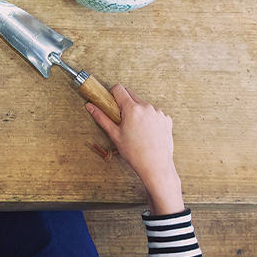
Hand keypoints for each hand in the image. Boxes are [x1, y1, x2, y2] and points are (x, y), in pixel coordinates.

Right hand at [86, 85, 183, 214]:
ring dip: (137, 110)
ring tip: (135, 128)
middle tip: (121, 117)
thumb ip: (101, 117)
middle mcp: (147, 107)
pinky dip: (149, 118)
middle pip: (131, 94)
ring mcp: (158, 113)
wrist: (156, 167)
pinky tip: (147, 131)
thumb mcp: (114, 135)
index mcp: (132, 109)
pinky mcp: (166, 120)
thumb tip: (90, 106)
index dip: (112, 93)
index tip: (110, 101)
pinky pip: (154, 112)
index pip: (119, 89)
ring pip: (143, 104)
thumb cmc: (135, 154)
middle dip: (124, 102)